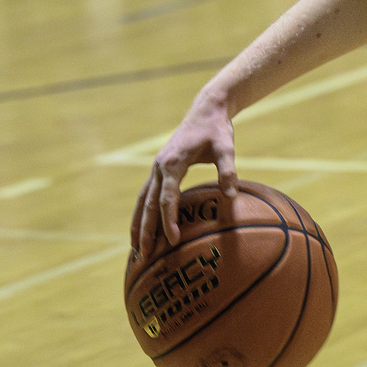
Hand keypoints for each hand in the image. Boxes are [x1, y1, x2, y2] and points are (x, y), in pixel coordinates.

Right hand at [130, 96, 238, 253]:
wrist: (206, 111)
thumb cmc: (217, 130)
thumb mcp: (226, 147)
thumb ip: (228, 170)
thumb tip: (231, 196)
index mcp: (173, 163)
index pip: (167, 198)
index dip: (169, 220)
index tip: (174, 241)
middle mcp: (159, 167)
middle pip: (149, 204)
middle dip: (146, 230)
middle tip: (145, 254)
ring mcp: (157, 168)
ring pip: (142, 201)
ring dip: (138, 224)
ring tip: (135, 249)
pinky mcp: (160, 169)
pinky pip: (147, 195)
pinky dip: (143, 213)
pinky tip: (144, 228)